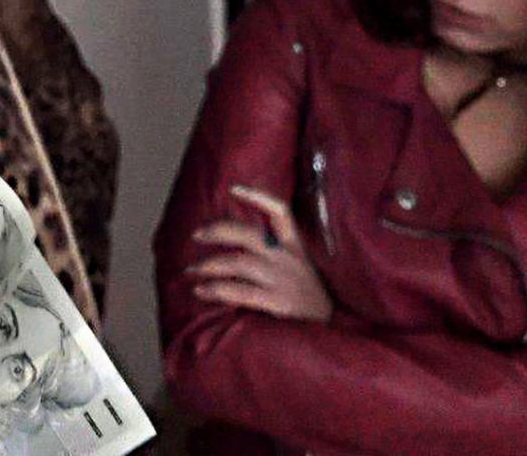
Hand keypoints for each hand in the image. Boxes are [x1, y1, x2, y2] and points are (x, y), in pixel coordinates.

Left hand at [187, 185, 332, 322]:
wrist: (334, 338)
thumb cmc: (311, 307)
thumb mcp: (302, 274)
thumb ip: (278, 260)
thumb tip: (238, 252)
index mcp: (297, 249)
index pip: (281, 213)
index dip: (258, 196)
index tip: (234, 189)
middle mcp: (290, 260)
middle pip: (249, 235)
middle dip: (218, 231)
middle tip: (196, 235)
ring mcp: (285, 280)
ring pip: (240, 262)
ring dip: (210, 265)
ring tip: (192, 271)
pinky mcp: (280, 303)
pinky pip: (240, 291)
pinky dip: (216, 289)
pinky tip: (202, 291)